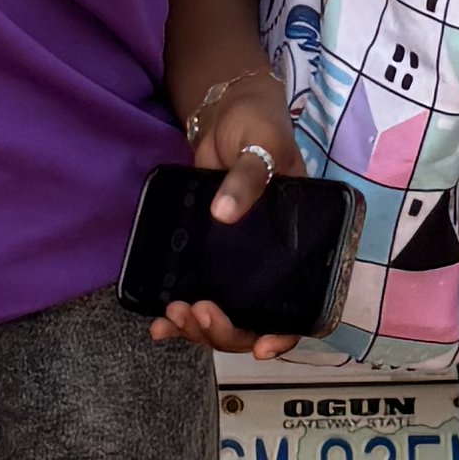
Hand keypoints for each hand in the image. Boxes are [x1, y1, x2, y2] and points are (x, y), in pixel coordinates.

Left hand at [148, 70, 307, 364]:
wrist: (224, 112)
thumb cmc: (258, 124)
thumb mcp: (261, 144)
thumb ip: (248, 178)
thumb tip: (224, 213)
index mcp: (299, 244)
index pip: (301, 305)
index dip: (283, 333)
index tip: (260, 347)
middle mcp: (270, 263)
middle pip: (254, 321)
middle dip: (224, 331)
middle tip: (196, 312)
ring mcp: (237, 264)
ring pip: (225, 318)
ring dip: (198, 328)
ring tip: (172, 317)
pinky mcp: (207, 257)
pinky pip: (197, 297)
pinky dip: (177, 319)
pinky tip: (157, 325)